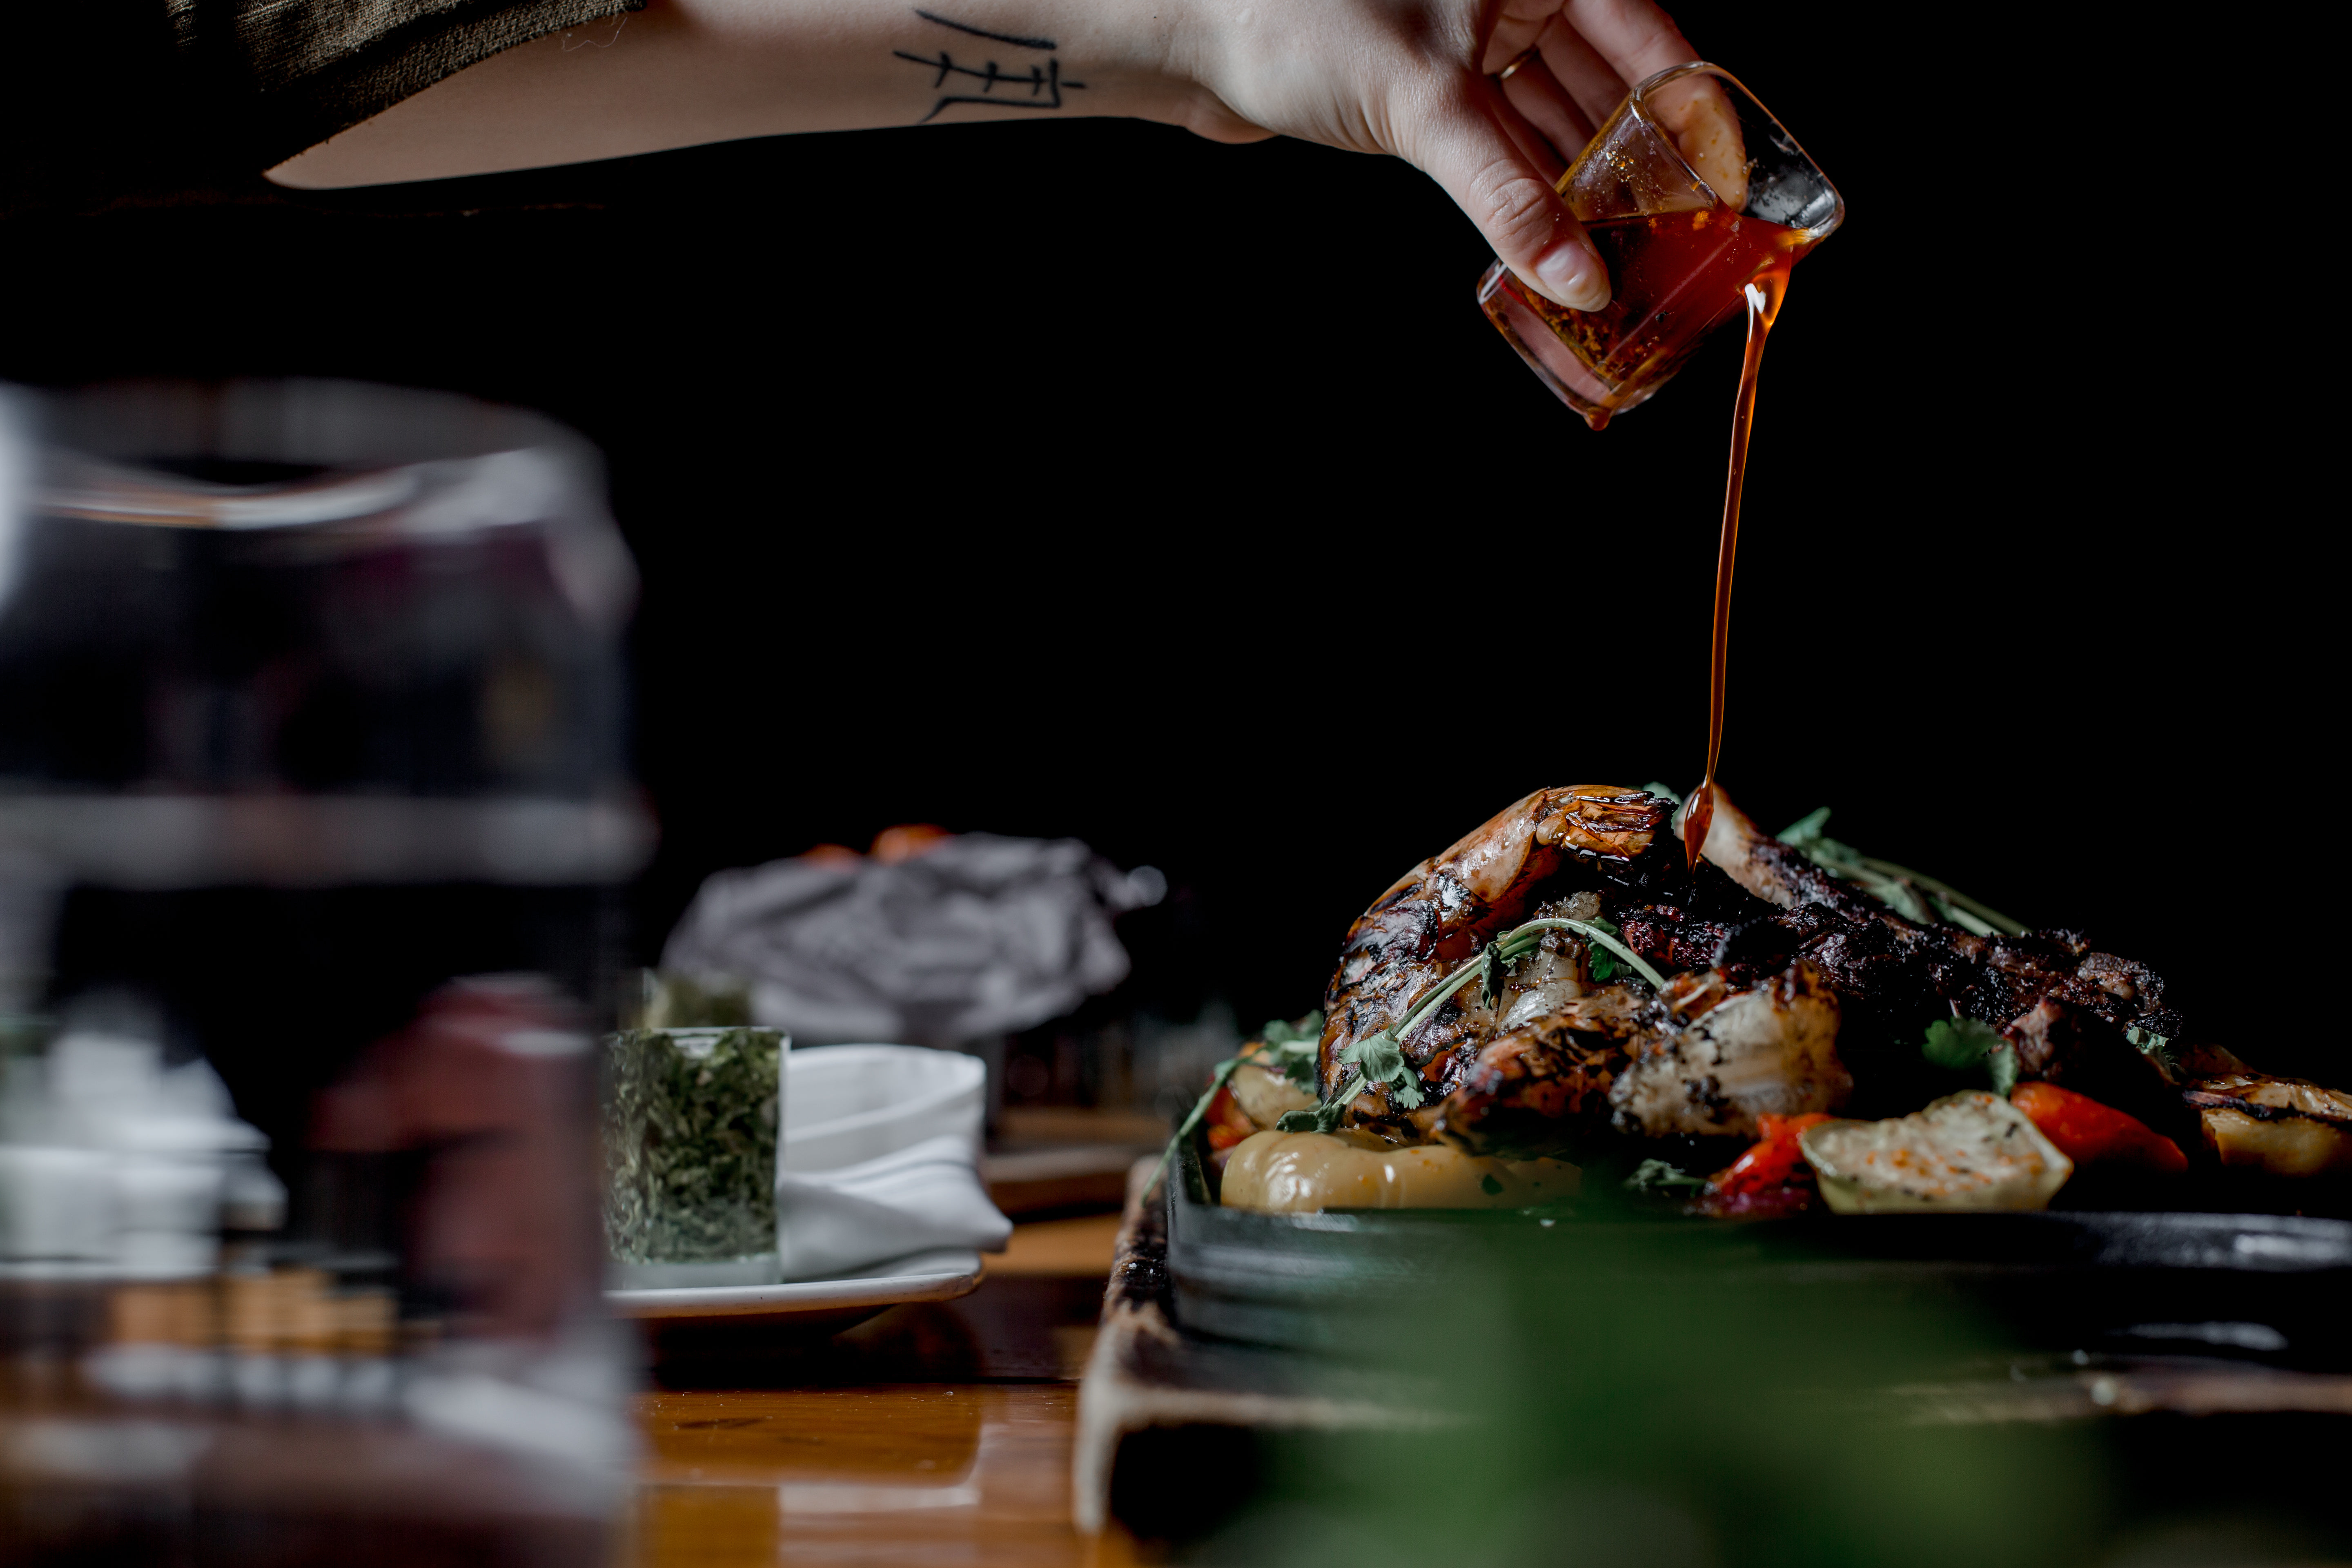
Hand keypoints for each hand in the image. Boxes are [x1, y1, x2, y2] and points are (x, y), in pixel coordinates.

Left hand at [1155, 0, 1697, 310]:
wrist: (1190, 33)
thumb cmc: (1297, 20)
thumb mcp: (1426, 106)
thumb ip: (1507, 195)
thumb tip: (1576, 275)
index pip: (1646, 35)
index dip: (1688, 112)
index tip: (1720, 182)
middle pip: (1605, 83)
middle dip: (1635, 165)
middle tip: (1673, 240)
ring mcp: (1469, 40)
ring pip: (1552, 119)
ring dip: (1580, 189)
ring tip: (1619, 257)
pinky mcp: (1428, 88)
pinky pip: (1501, 142)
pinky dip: (1525, 191)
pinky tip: (1552, 243)